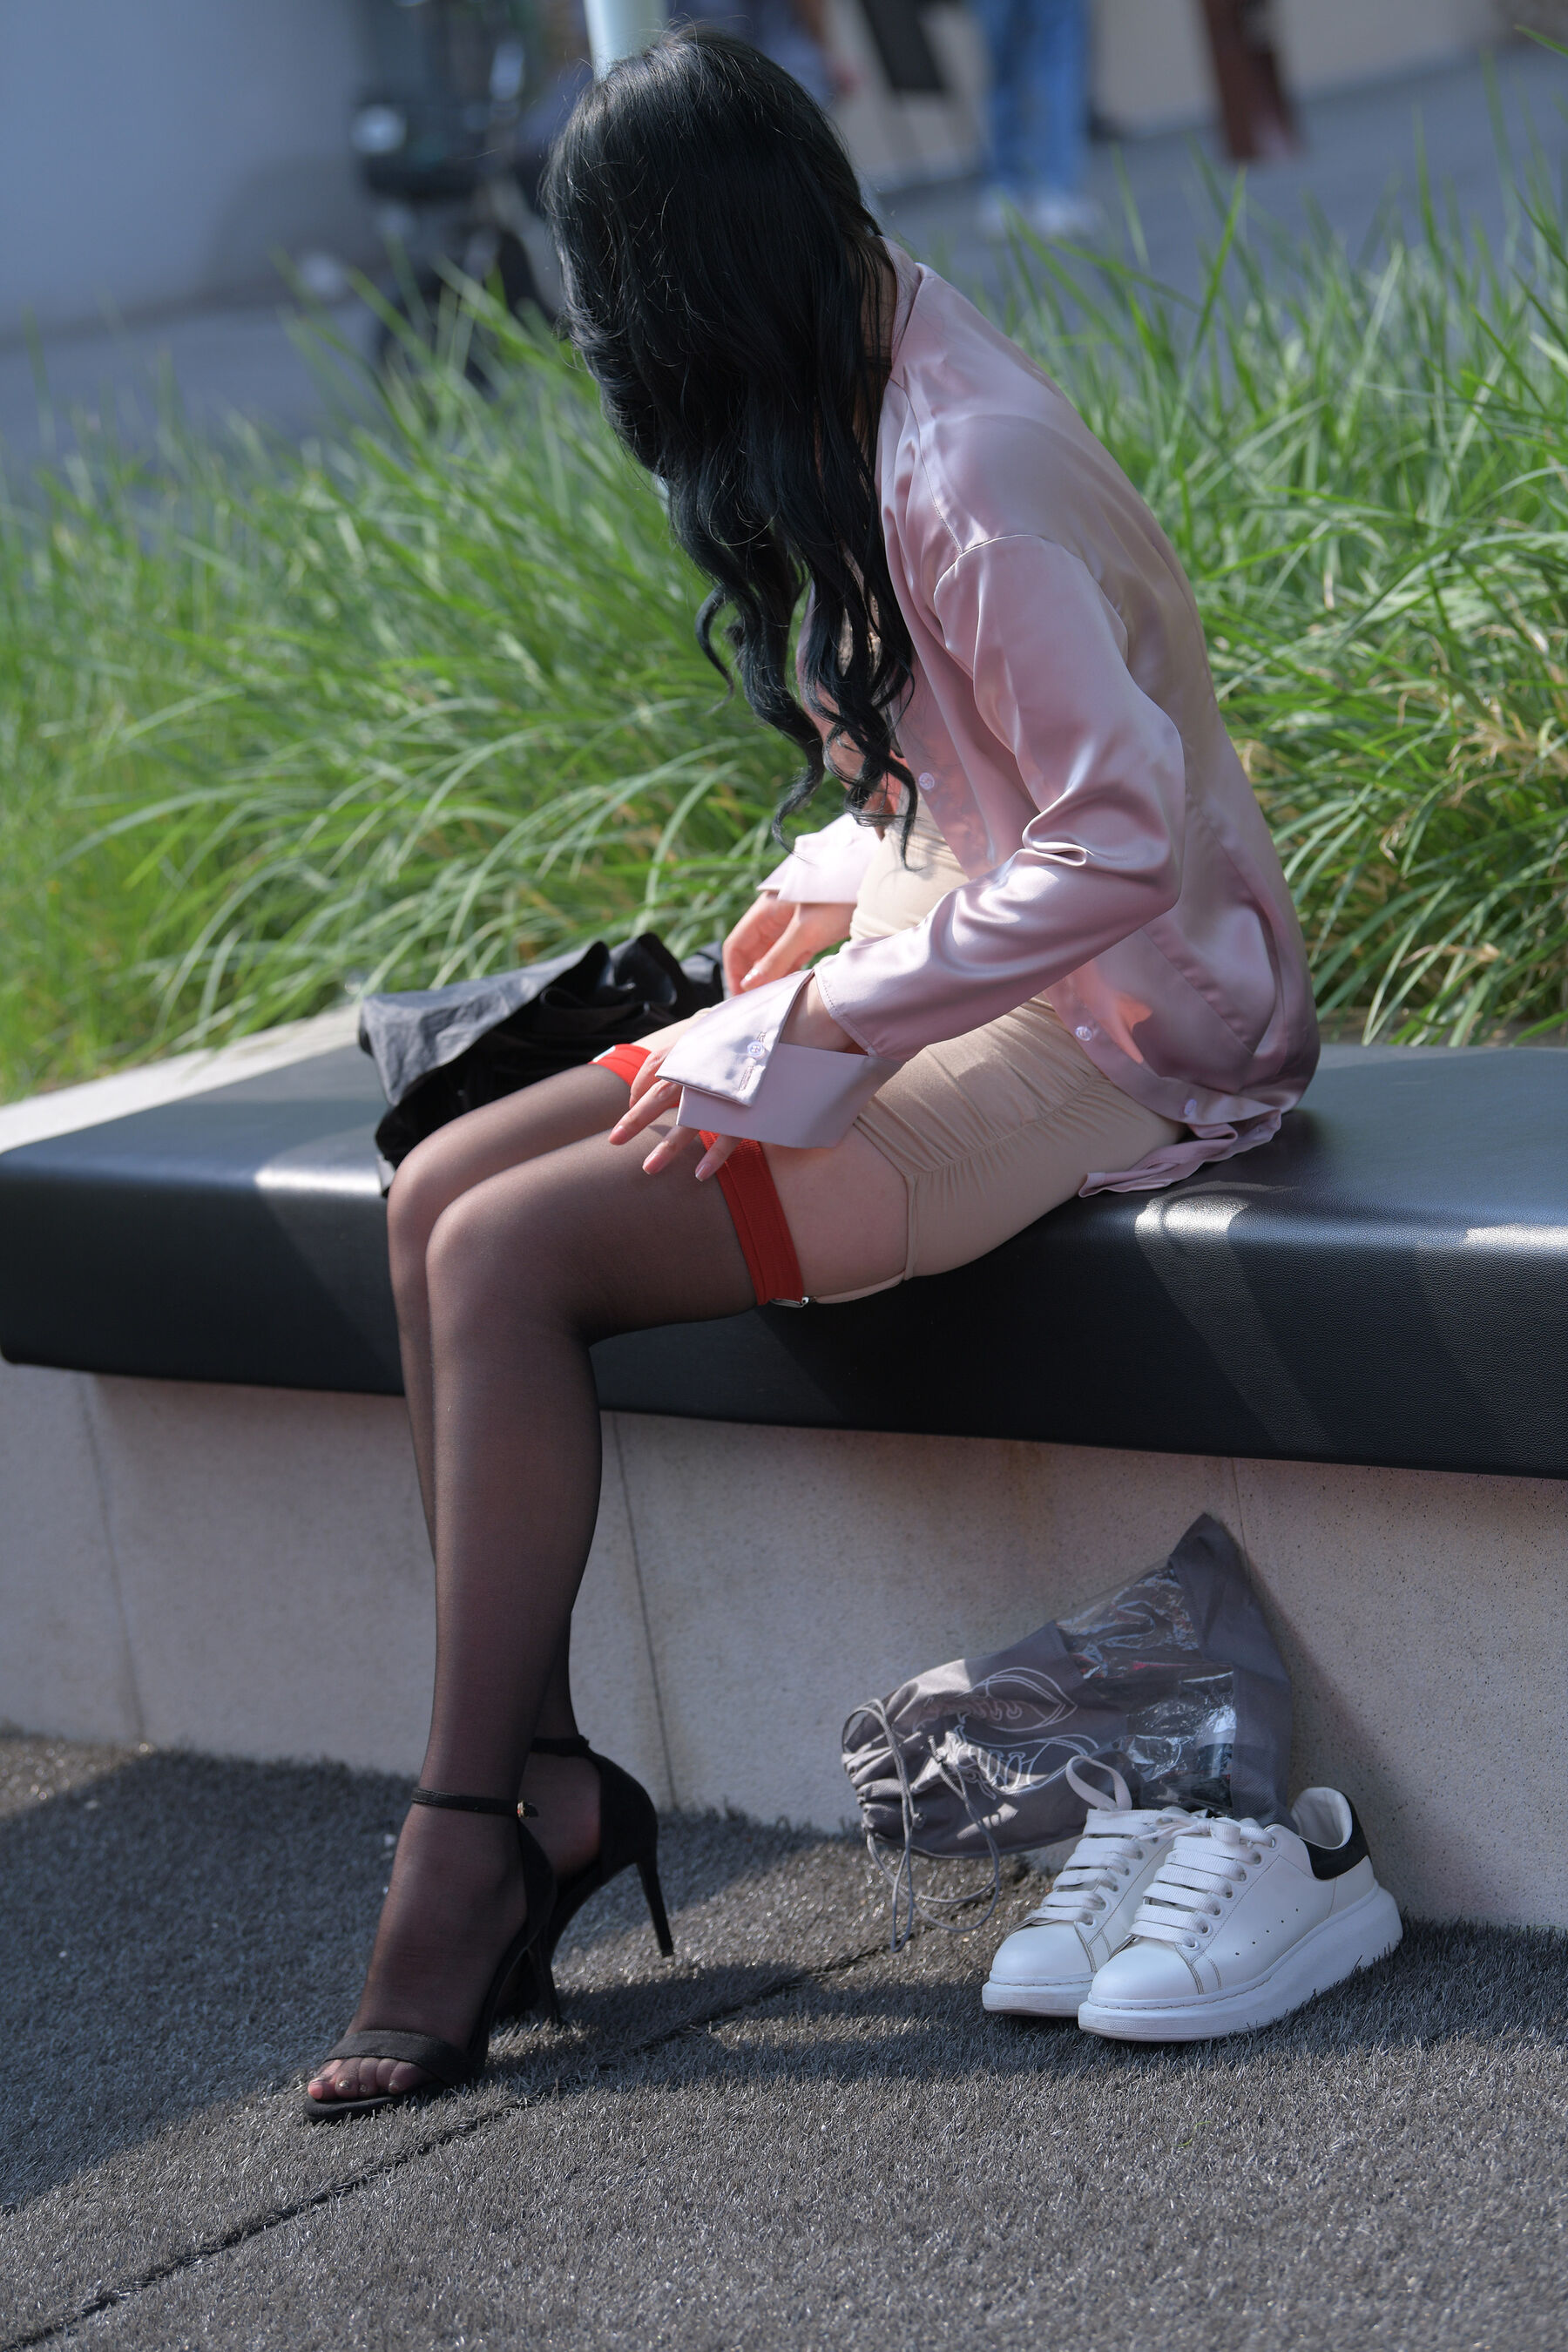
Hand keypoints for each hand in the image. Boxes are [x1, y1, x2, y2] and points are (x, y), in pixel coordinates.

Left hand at [607, 979, 859, 1179]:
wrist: (814, 1009)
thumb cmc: (781, 1011)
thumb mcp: (739, 1013)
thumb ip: (720, 1027)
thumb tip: (712, 1030)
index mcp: (700, 1037)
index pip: (658, 1063)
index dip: (641, 1084)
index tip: (633, 1101)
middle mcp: (707, 1059)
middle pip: (660, 1093)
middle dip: (635, 1119)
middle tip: (614, 1140)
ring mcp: (728, 1082)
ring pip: (689, 1120)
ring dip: (668, 1148)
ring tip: (649, 1169)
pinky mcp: (753, 1101)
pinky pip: (729, 1133)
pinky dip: (715, 1154)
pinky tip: (701, 1174)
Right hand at [721, 893, 855, 994]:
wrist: (876, 886)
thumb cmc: (836, 898)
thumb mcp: (805, 931)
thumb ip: (776, 959)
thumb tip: (749, 985)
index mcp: (764, 911)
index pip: (736, 946)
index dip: (734, 973)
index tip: (741, 999)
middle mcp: (773, 918)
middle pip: (752, 953)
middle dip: (751, 979)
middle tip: (758, 1006)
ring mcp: (792, 925)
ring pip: (771, 957)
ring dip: (770, 978)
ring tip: (774, 1002)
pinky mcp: (810, 933)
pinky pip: (791, 956)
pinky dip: (788, 972)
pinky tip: (790, 989)